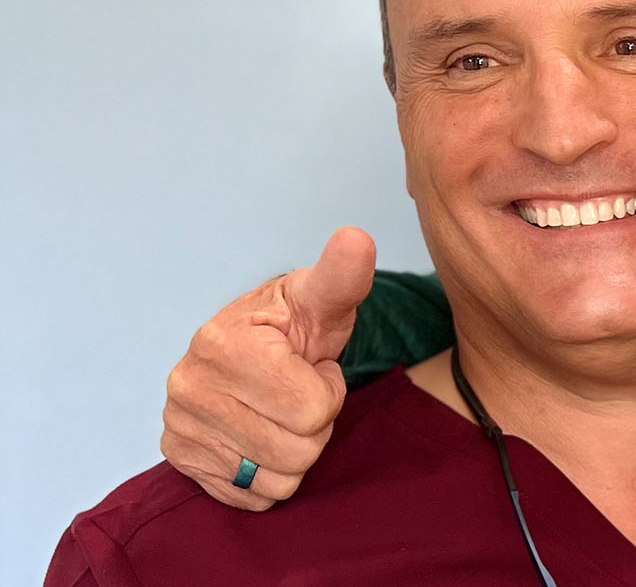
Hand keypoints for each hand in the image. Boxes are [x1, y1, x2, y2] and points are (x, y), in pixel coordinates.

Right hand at [159, 227, 375, 509]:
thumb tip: (357, 238)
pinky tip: (263, 436)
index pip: (310, 410)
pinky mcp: (180, 458)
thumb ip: (343, 275)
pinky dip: (269, 475)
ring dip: (295, 451)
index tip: (311, 367)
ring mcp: (178, 425)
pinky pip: (250, 496)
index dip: (327, 391)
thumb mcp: (322, 298)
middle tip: (298, 393)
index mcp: (221, 342)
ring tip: (281, 412)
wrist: (257, 347)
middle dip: (314, 425)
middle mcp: (187, 385)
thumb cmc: (297, 324)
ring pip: (277, 479)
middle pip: (296, 451)